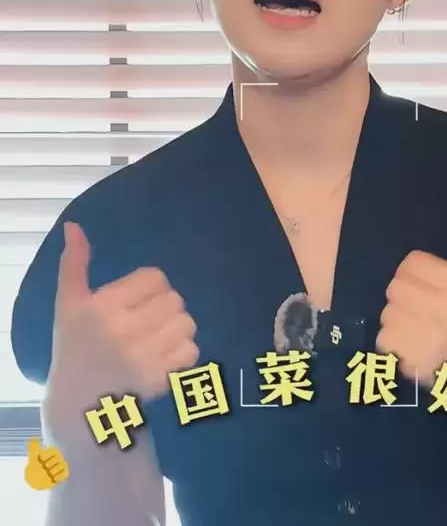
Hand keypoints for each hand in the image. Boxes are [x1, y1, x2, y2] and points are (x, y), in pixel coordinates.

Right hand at [45, 222, 198, 441]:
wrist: (78, 405)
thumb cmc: (75, 346)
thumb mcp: (69, 304)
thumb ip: (74, 263)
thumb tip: (74, 226)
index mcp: (102, 307)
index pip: (156, 278)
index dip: (150, 287)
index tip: (136, 301)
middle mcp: (122, 331)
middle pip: (175, 299)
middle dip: (165, 308)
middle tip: (147, 321)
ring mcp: (142, 357)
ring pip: (187, 324)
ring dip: (177, 329)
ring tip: (157, 339)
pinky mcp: (157, 380)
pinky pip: (192, 352)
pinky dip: (183, 353)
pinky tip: (163, 358)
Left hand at [376, 199, 446, 428]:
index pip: (412, 263)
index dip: (416, 271)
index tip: (429, 285)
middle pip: (396, 286)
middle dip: (405, 294)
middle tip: (423, 306)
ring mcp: (430, 342)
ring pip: (387, 312)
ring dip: (397, 318)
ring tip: (420, 326)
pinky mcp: (417, 366)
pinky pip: (383, 340)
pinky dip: (392, 342)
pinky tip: (413, 345)